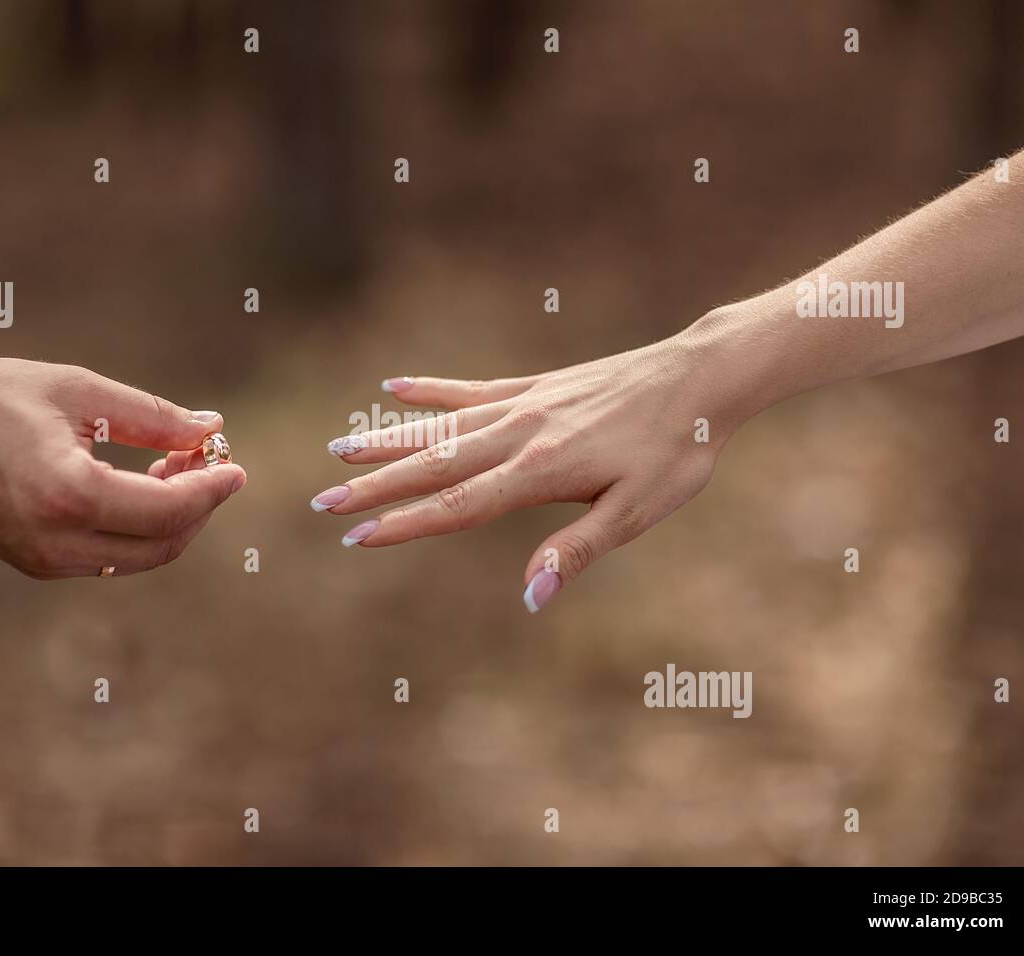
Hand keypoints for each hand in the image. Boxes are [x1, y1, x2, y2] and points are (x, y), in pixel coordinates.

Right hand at [0, 358, 244, 578]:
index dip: (212, 488)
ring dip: (171, 519)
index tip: (235, 463)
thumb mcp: (76, 391)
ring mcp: (43, 560)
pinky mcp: (33, 562)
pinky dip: (138, 528)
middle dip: (198, 505)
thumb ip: (151, 415)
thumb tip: (210, 428)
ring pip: (138, 557)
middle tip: (207, 459)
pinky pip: (107, 556)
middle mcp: (58, 541)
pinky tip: (141, 483)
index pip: (169, 509)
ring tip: (175, 464)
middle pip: (163, 543)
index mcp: (69, 495)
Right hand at [312, 327, 744, 611]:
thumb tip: (529, 596)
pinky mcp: (535, 386)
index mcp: (540, 471)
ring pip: (441, 426)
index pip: (458, 504)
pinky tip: (394, 388)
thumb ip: (578, 550)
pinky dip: (430, 392)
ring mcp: (523, 405)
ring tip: (340, 449)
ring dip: (388, 440)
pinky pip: (470, 390)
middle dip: (376, 486)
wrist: (701, 376)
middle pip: (434, 464)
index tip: (357, 537)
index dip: (405, 524)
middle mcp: (520, 433)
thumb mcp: (639, 510)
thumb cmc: (678, 451)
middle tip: (323, 501)